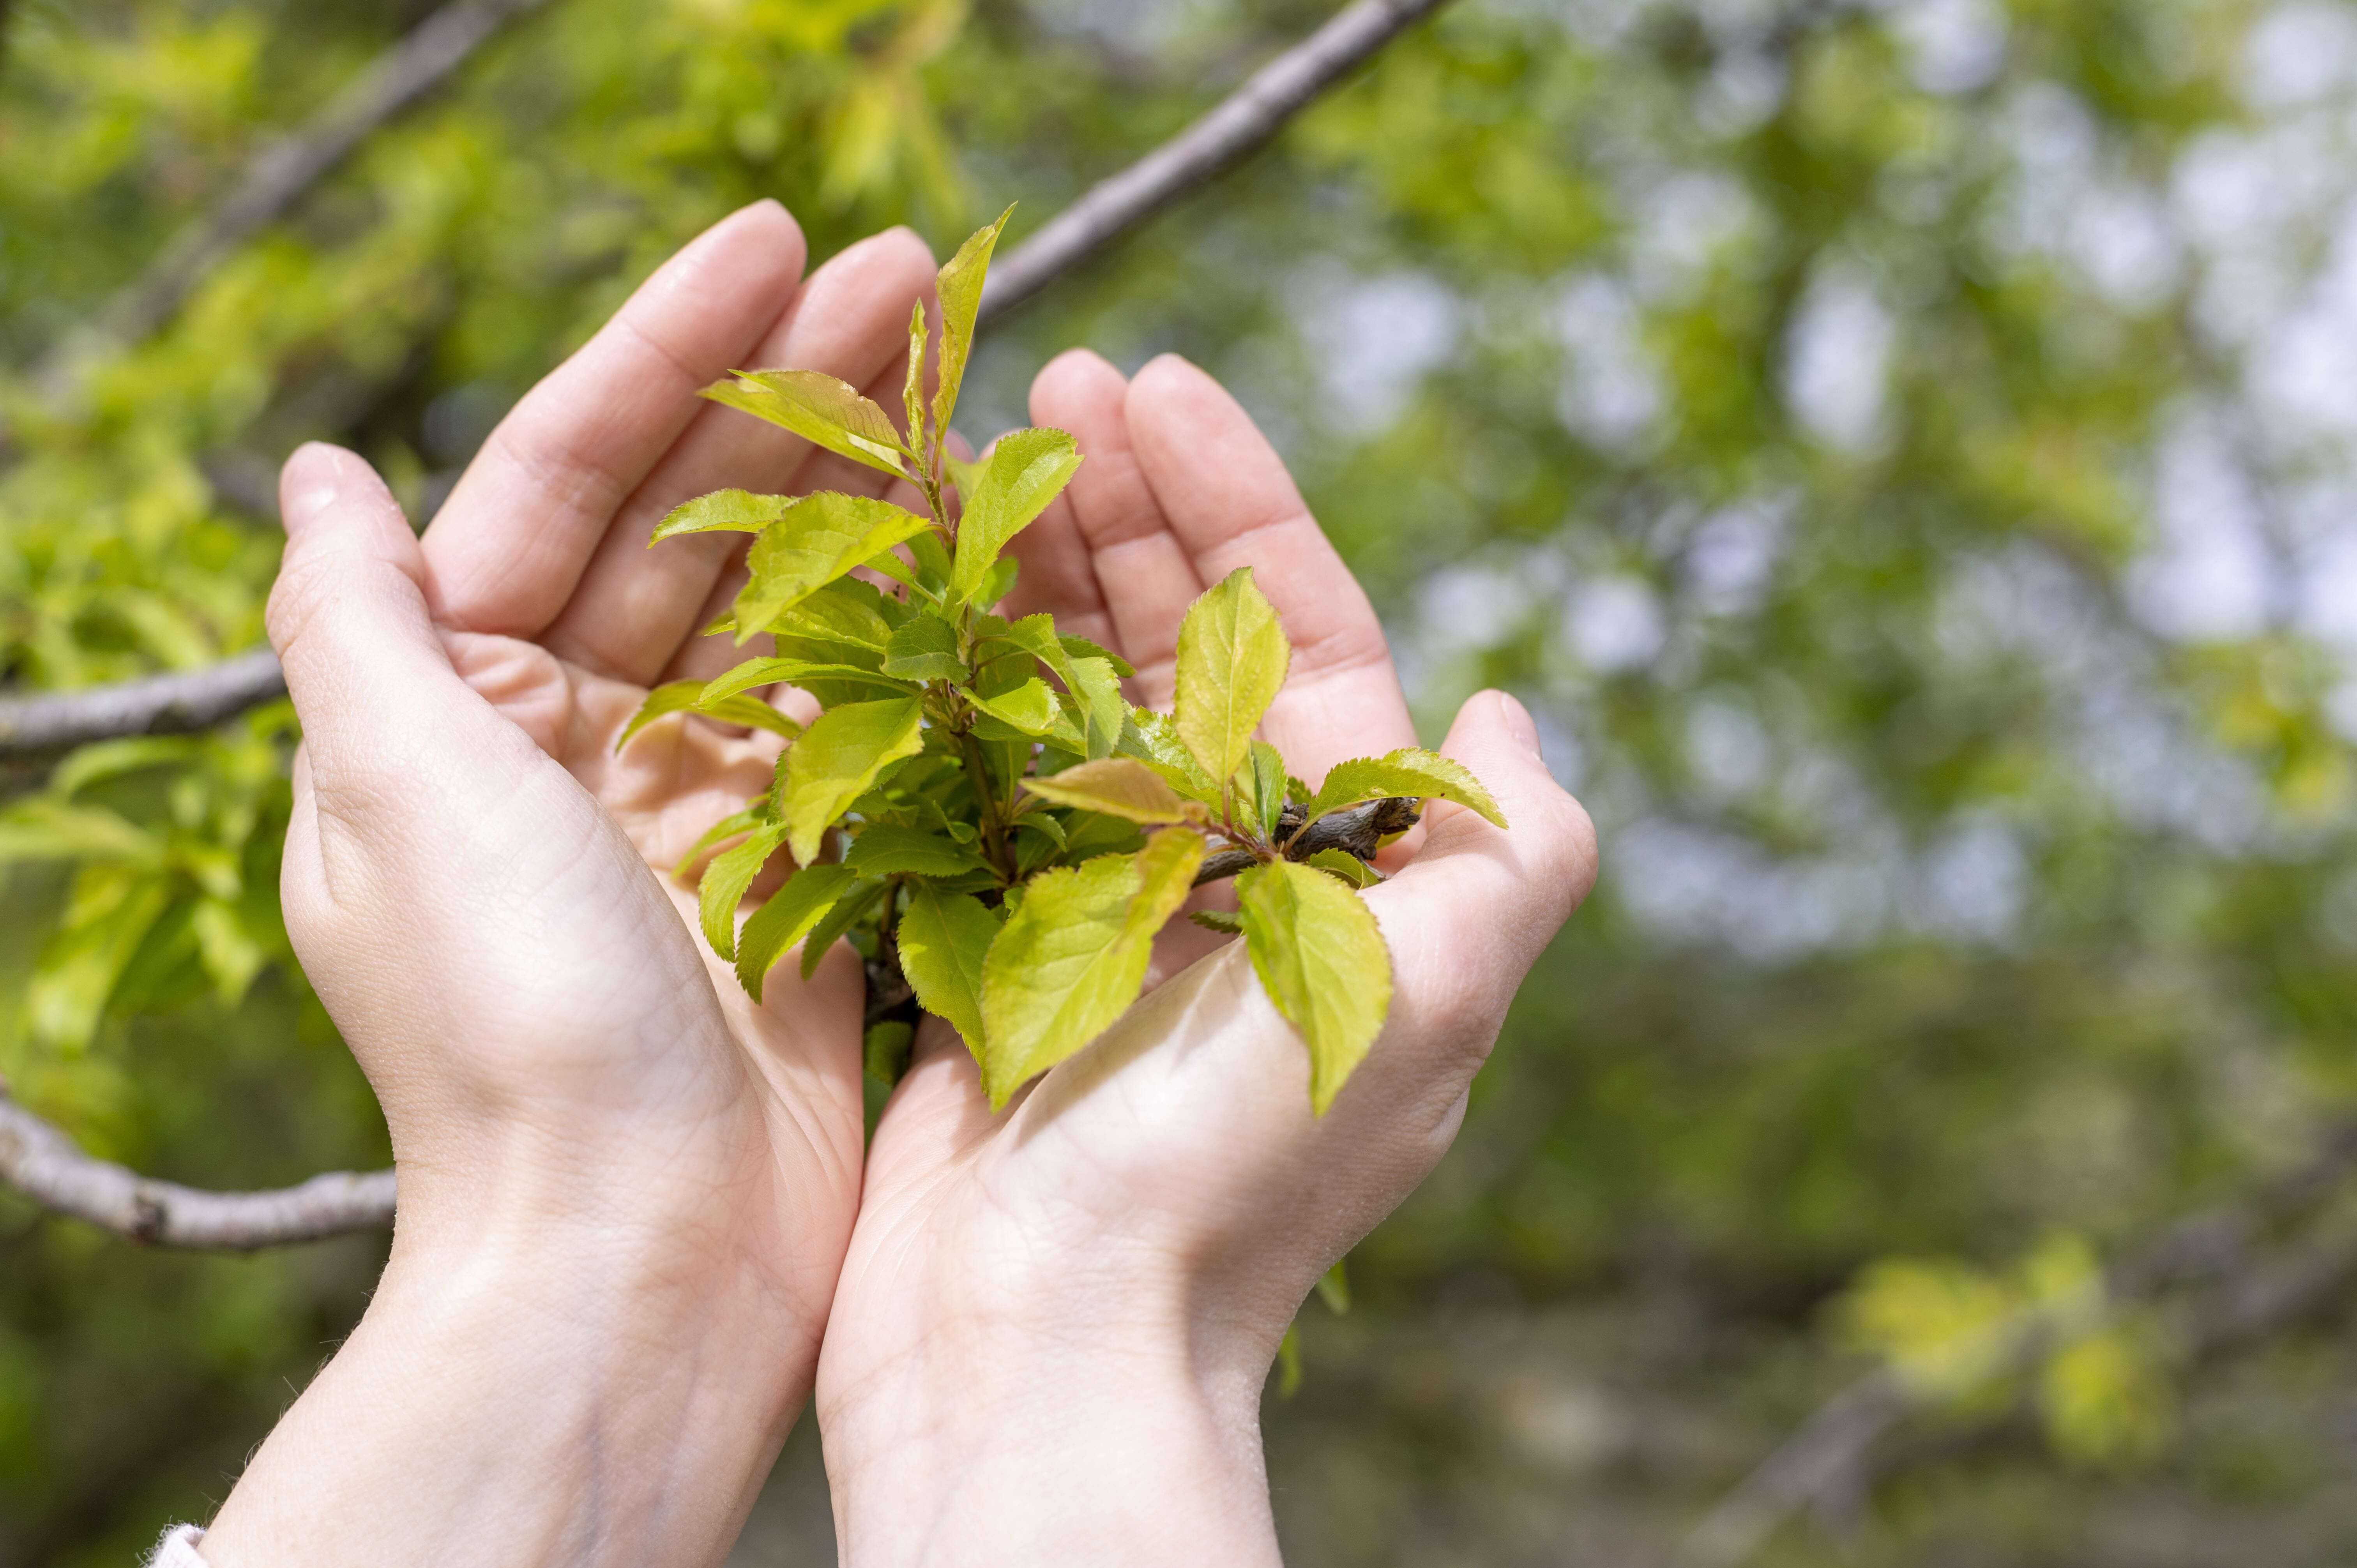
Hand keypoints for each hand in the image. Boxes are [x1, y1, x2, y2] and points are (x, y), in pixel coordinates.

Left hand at [200, 203, 940, 1567]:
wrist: (643, 1251)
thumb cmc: (509, 1022)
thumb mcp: (393, 792)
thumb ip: (351, 620)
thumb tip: (316, 472)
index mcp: (458, 702)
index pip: (562, 475)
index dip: (665, 348)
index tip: (778, 238)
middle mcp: (571, 736)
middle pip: (691, 514)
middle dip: (792, 386)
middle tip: (919, 267)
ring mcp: (698, 795)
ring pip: (787, 590)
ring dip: (866, 473)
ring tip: (960, 353)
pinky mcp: (803, 859)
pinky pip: (860, 698)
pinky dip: (913, 610)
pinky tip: (979, 518)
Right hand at [814, 352, 1598, 1565]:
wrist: (1042, 1334)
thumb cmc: (1237, 1169)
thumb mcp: (1424, 997)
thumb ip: (1508, 853)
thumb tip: (1519, 714)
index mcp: (1333, 859)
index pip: (1300, 631)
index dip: (1241, 501)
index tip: (1161, 387)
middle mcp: (1223, 864)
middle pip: (1179, 636)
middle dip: (1128, 504)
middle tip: (1053, 383)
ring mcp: (1096, 892)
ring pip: (1069, 682)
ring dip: (1035, 562)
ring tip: (977, 445)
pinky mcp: (984, 929)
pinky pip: (973, 764)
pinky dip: (951, 667)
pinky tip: (914, 576)